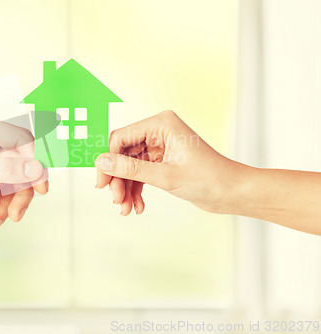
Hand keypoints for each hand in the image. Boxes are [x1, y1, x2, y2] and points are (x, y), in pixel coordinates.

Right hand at [95, 110, 246, 215]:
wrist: (233, 193)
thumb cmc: (209, 179)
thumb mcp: (165, 176)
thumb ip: (130, 170)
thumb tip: (101, 162)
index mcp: (161, 124)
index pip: (120, 138)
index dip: (108, 161)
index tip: (102, 184)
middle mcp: (159, 131)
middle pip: (123, 153)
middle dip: (118, 179)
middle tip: (116, 200)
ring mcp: (160, 145)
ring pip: (130, 166)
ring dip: (126, 188)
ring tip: (127, 209)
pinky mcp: (163, 160)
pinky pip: (141, 173)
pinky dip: (137, 190)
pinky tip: (137, 206)